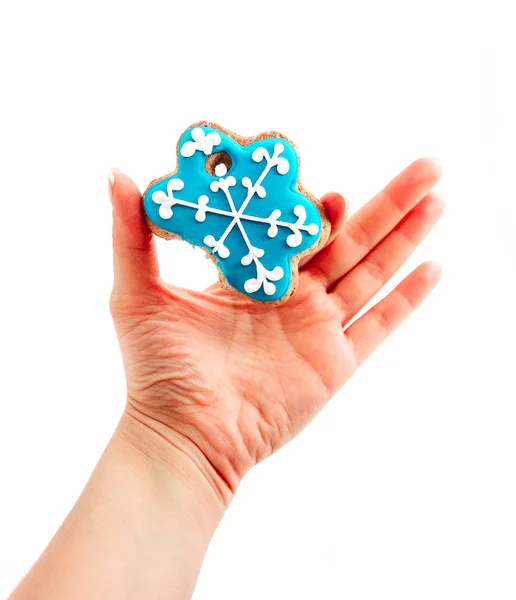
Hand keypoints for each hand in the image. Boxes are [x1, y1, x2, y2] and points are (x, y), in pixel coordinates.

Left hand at [109, 158, 443, 505]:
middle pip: (351, 240)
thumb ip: (132, 232)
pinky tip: (436, 266)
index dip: (319, 207)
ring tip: (438, 196)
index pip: (298, 230)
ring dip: (408, 235)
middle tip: (427, 164)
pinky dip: (408, 298)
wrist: (182, 436)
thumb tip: (117, 171)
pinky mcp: (336, 362)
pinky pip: (381, 324)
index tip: (330, 189)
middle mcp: (292, 296)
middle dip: (390, 202)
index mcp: (253, 276)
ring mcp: (318, 327)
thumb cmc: (155, 369)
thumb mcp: (137, 292)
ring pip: (373, 271)